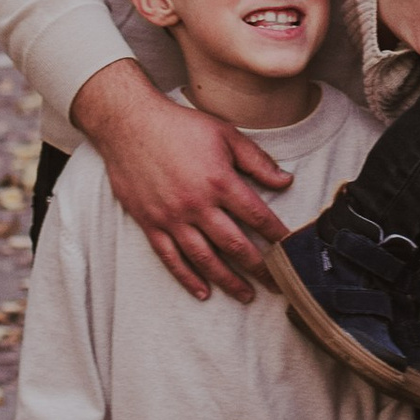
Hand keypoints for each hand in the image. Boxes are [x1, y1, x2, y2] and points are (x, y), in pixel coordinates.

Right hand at [68, 57, 289, 303]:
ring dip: (228, 281)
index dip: (278, 236)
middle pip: (236, 246)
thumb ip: (257, 161)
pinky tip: (202, 292)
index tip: (291, 250)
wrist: (129, 124)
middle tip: (278, 284)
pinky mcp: (150, 224)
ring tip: (246, 295)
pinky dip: (187, 278)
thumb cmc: (180, 126)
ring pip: (205, 259)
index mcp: (220, 181)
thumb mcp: (225, 134)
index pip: (257, 217)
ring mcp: (172, 218)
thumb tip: (286, 181)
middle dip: (261, 268)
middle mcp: (197, 205)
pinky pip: (171, 258)